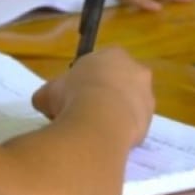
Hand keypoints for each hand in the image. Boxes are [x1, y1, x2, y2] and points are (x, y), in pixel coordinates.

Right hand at [32, 47, 153, 146]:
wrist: (98, 121)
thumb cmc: (72, 96)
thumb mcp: (48, 92)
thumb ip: (49, 94)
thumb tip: (44, 103)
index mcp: (113, 54)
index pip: (101, 64)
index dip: (86, 80)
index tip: (75, 95)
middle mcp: (136, 70)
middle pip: (119, 83)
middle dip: (105, 96)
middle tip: (85, 112)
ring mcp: (146, 95)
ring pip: (129, 104)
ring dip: (115, 114)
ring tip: (95, 130)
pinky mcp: (150, 120)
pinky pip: (134, 125)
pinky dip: (122, 131)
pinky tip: (106, 139)